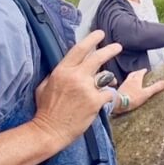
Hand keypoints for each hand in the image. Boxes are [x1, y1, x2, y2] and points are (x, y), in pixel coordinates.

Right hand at [32, 30, 120, 148]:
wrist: (50, 131)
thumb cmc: (46, 110)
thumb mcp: (45, 86)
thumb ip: (57, 74)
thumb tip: (68, 66)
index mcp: (62, 71)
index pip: (79, 49)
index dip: (91, 39)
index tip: (100, 34)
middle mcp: (75, 76)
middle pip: (97, 57)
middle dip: (110, 49)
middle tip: (118, 46)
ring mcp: (86, 88)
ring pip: (105, 76)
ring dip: (108, 79)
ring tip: (109, 82)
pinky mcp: (95, 101)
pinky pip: (108, 93)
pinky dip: (107, 96)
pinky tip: (102, 100)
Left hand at [114, 69, 163, 114]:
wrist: (118, 103)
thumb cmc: (133, 98)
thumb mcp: (146, 93)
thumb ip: (155, 88)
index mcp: (136, 79)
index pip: (140, 72)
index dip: (143, 71)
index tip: (145, 70)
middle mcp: (129, 80)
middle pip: (132, 74)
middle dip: (136, 72)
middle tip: (139, 73)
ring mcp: (123, 85)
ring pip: (128, 79)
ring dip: (131, 78)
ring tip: (134, 80)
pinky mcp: (119, 90)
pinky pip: (124, 85)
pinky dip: (127, 84)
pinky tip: (128, 89)